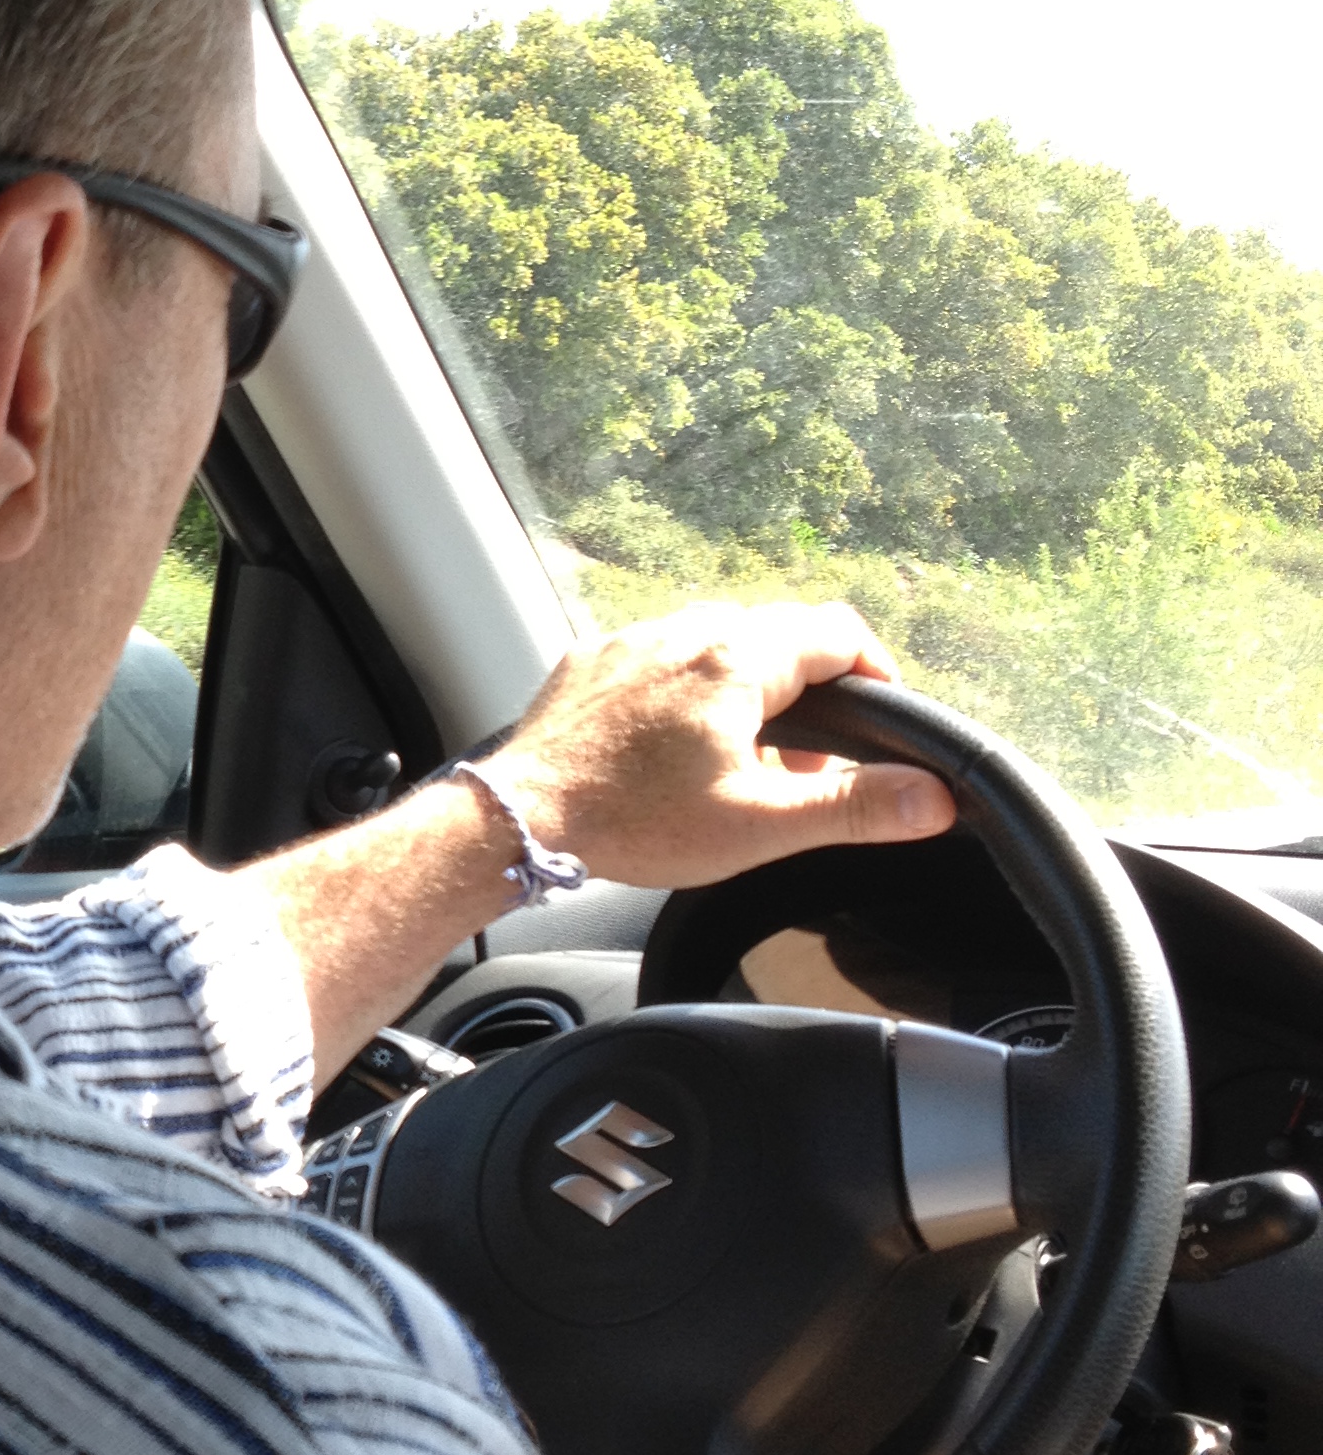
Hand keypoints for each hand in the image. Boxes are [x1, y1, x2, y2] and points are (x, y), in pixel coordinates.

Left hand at [488, 601, 955, 889]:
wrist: (519, 817)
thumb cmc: (634, 822)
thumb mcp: (760, 824)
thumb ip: (853, 807)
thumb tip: (935, 797)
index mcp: (740, 658)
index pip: (838, 633)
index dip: (874, 671)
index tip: (881, 714)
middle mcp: (688, 629)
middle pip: (778, 635)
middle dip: (808, 691)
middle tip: (805, 761)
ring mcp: (634, 639)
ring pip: (717, 642)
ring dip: (746, 689)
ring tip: (740, 758)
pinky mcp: (592, 660)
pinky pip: (661, 656)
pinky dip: (685, 689)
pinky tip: (672, 746)